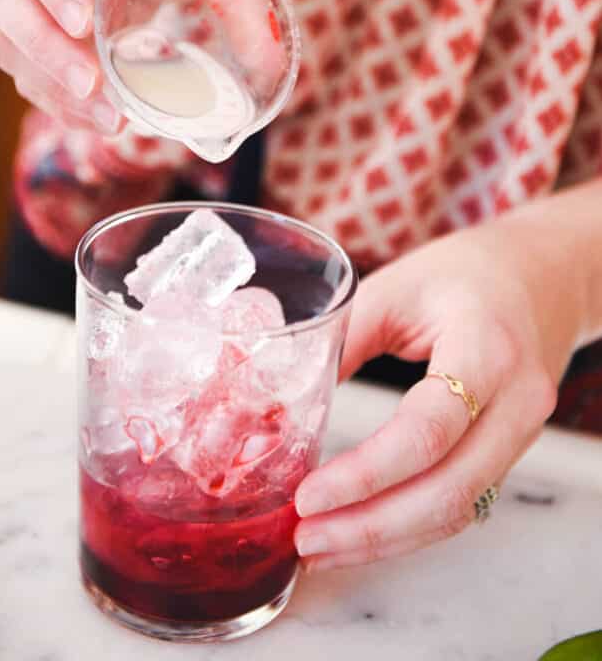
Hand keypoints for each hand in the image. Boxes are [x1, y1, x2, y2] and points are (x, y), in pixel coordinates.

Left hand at [293, 219, 574, 571]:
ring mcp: (522, 433)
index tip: (307, 495)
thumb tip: (283, 399)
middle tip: (303, 539)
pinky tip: (363, 532)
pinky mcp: (509, 452)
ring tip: (321, 548)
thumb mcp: (396, 288)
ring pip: (458, 509)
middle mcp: (516, 402)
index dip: (365, 473)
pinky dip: (410, 527)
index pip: (427, 431)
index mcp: (486, 350)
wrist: (540, 277)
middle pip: (447, 489)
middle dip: (369, 527)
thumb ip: (346, 339)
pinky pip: (463, 502)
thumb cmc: (464, 273)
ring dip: (386, 539)